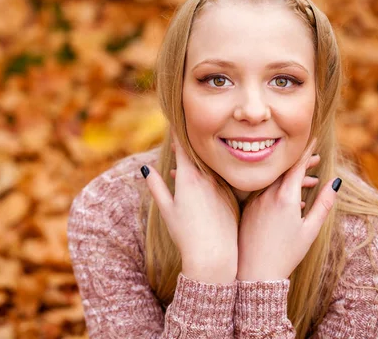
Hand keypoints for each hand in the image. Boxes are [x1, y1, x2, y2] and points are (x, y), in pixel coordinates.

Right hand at [142, 131, 237, 283]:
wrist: (214, 254)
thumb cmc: (186, 234)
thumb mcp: (166, 209)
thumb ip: (156, 186)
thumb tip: (145, 169)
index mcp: (188, 177)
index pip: (182, 147)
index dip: (177, 134)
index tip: (174, 122)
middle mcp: (207, 177)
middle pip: (197, 154)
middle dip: (187, 147)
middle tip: (178, 140)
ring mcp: (221, 186)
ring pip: (209, 166)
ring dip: (198, 162)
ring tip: (185, 162)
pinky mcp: (231, 196)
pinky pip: (219, 179)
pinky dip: (209, 176)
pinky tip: (201, 183)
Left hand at [236, 139, 340, 280]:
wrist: (255, 272)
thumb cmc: (286, 254)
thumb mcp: (310, 230)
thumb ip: (323, 204)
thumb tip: (335, 183)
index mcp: (285, 197)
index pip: (296, 166)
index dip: (306, 152)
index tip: (313, 141)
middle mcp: (267, 195)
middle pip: (285, 171)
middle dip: (302, 163)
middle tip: (317, 160)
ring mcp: (255, 201)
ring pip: (275, 181)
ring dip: (292, 178)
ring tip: (310, 181)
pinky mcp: (248, 209)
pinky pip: (265, 192)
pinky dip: (279, 190)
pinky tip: (292, 200)